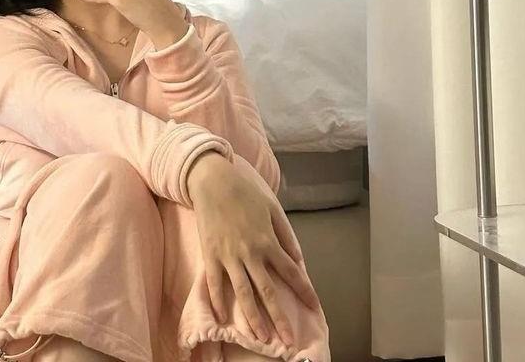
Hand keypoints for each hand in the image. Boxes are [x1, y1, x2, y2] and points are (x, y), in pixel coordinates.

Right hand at [187, 152, 320, 345]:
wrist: (213, 182)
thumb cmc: (245, 194)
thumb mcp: (272, 209)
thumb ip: (286, 236)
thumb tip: (298, 260)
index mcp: (268, 241)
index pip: (291, 272)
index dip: (304, 291)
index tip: (314, 308)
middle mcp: (251, 253)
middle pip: (268, 291)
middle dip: (279, 318)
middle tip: (287, 341)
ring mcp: (229, 256)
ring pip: (243, 293)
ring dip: (253, 318)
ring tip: (262, 337)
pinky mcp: (210, 255)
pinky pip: (215, 283)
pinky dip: (218, 300)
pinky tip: (224, 317)